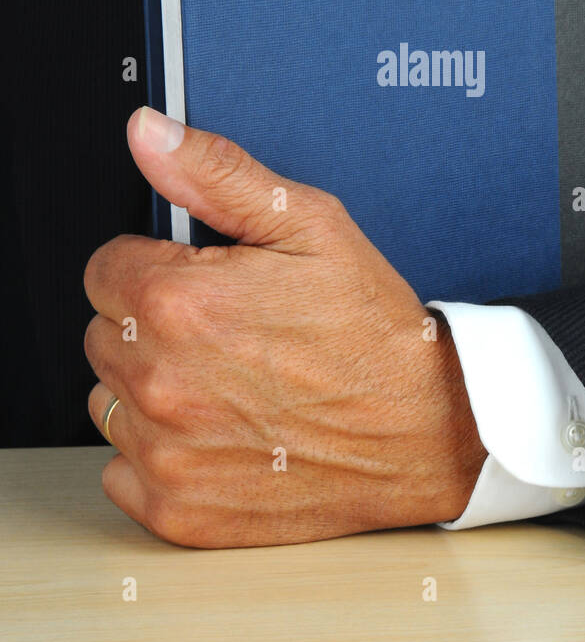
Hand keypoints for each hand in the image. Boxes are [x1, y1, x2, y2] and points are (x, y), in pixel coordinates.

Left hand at [84, 107, 485, 546]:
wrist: (425, 430)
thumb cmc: (371, 331)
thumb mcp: (309, 224)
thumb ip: (214, 173)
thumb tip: (148, 133)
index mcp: (180, 301)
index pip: (104, 269)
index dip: (153, 268)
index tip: (200, 283)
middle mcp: (161, 380)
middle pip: (101, 334)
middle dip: (151, 325)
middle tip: (226, 332)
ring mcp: (166, 451)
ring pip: (108, 400)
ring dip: (150, 389)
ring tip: (225, 383)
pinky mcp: (178, 507)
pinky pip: (120, 470)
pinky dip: (159, 453)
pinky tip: (216, 433)